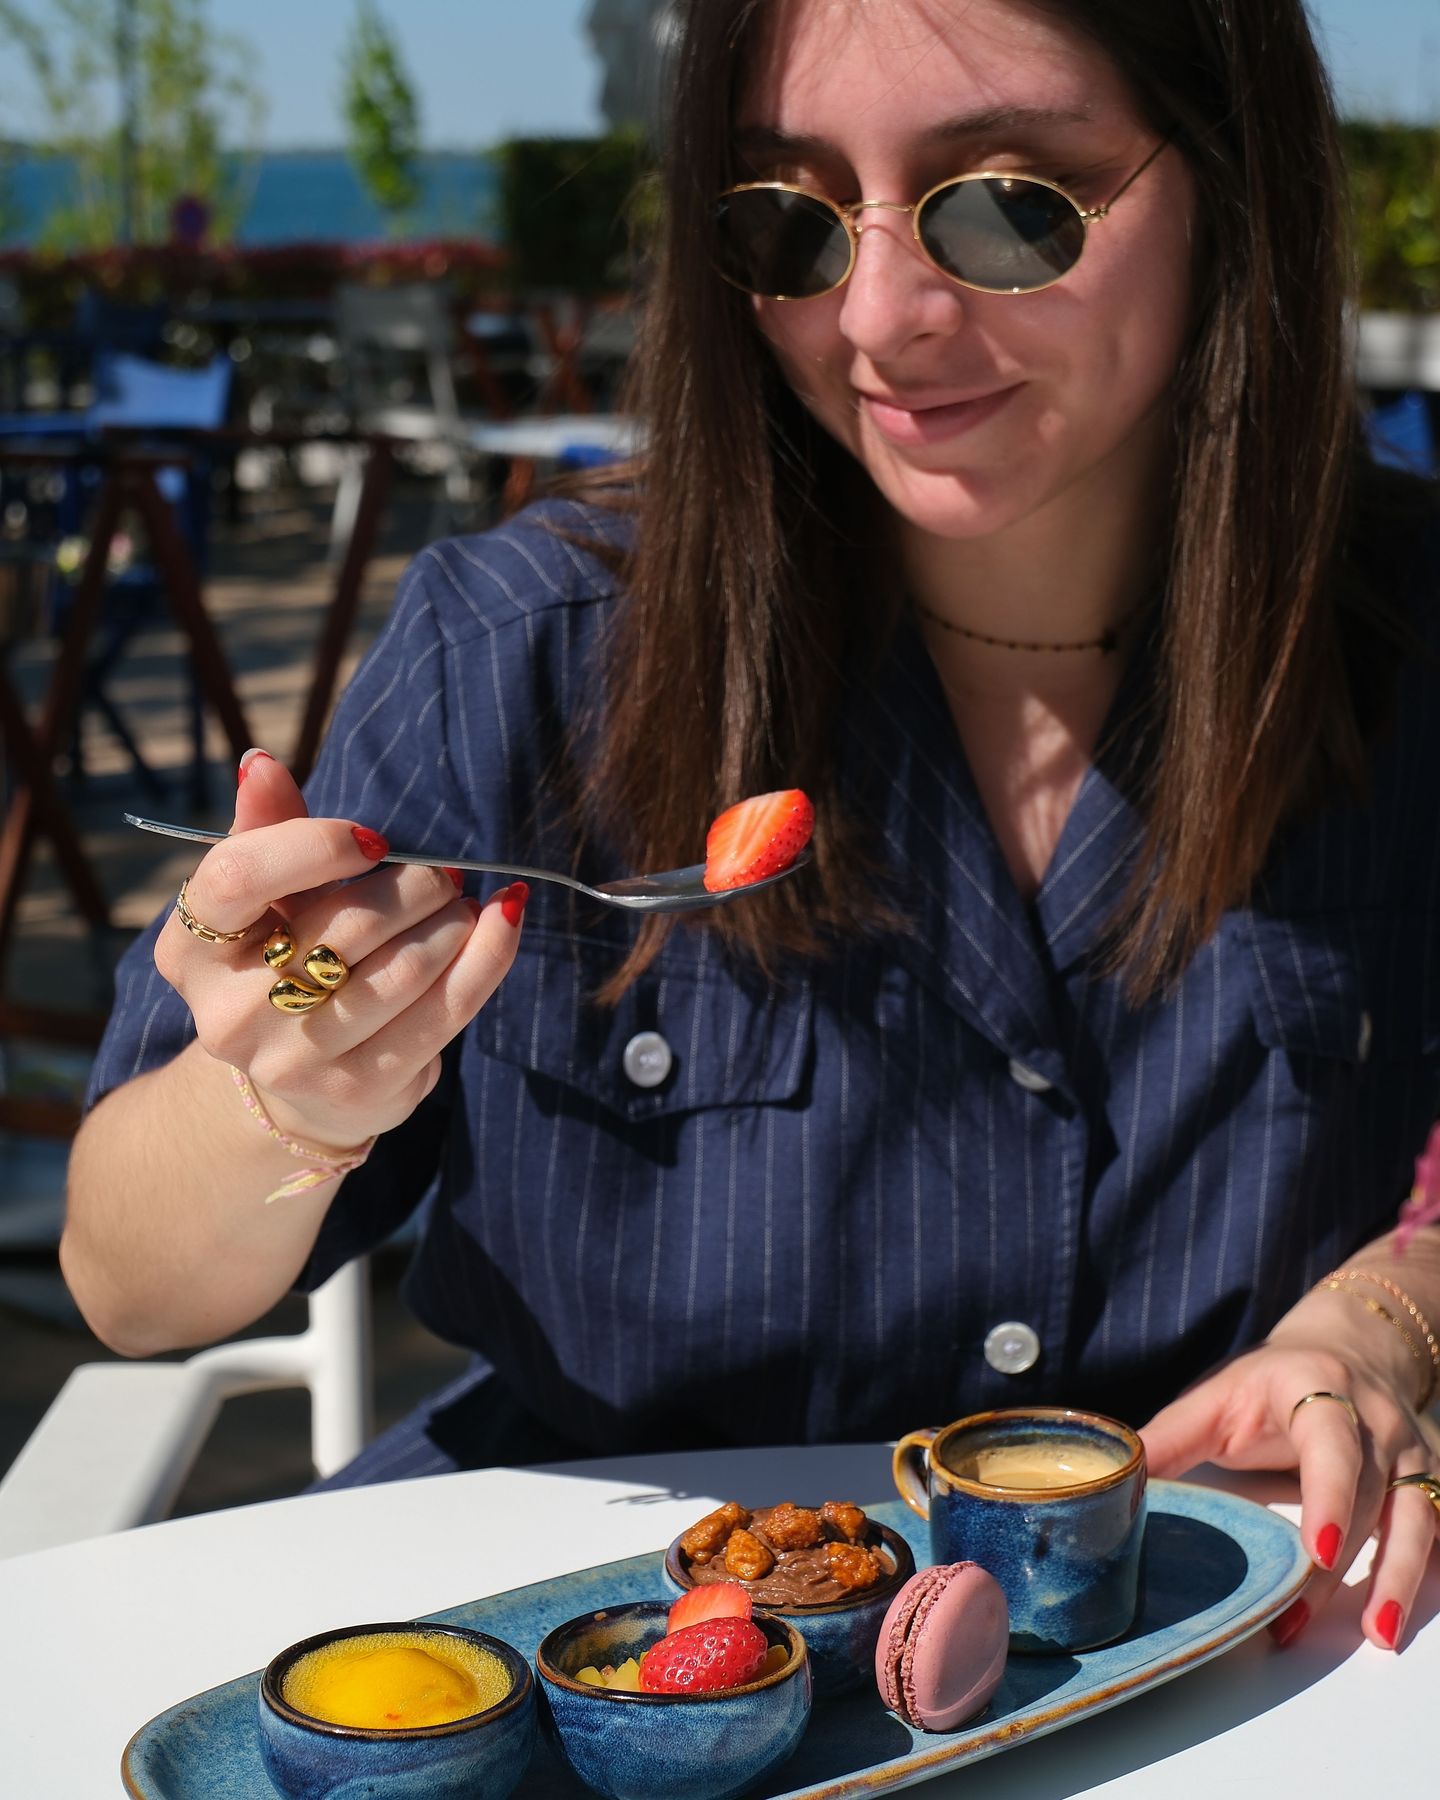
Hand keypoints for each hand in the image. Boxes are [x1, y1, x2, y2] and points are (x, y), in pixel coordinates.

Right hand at [153, 748, 525, 1150]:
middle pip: (344, 924)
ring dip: (452, 921)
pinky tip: (504, 920)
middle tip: (442, 872)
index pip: (237, 878)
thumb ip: (265, 832)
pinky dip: (489, 955)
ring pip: (404, 968)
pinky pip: (447, 1010)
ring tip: (462, 903)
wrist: (302, 1084)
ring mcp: (295, 1060)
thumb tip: (263, 765)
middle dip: (413, 884)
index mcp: (190, 950)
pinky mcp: (362, 1087)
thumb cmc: (284, 960)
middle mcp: (230, 1014)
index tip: (374, 838)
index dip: (313, 844)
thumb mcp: (265, 899)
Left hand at [1140, 1336, 1437, 1651]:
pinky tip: (1399, 1613)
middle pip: (1369, 1496)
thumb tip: (1113, 1486)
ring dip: (1395, 1580)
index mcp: (1317, 1388)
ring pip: (1415, 1518)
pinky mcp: (1428, 1480)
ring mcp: (1411, 1450)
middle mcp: (1376, 1419)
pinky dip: (1421, 1573)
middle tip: (1299, 1619)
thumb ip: (1168, 1440)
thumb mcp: (1214, 1399)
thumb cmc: (1267, 1383)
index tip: (1318, 1550)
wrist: (1345, 1349)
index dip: (1329, 1497)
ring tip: (1376, 1634)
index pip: (1331, 1445)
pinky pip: (1434, 1529)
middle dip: (1338, 1565)